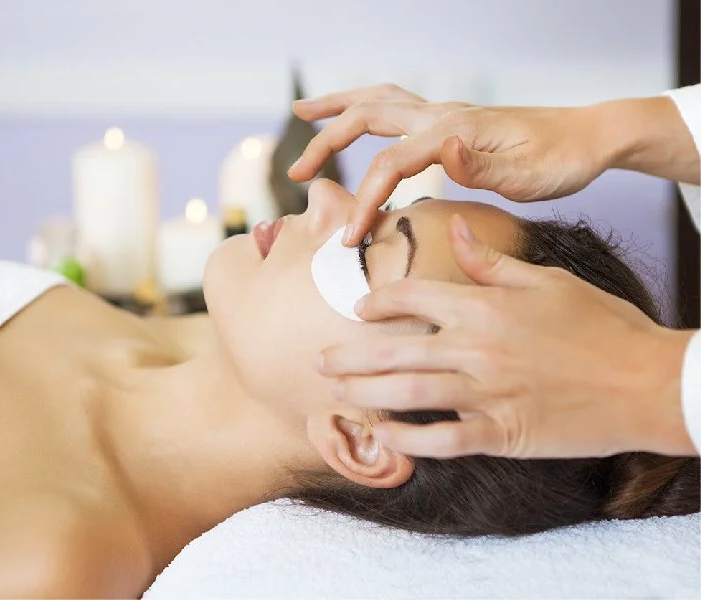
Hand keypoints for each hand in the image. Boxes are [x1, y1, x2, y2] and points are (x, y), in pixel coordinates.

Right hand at [289, 84, 684, 246]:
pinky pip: (395, 107)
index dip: (364, 201)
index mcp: (452, 130)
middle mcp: (440, 115)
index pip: (390, 165)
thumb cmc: (558, 162)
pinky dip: (364, 108)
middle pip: (367, 119)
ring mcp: (442, 114)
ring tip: (303, 116)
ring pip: (377, 101)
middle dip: (326, 145)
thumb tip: (441, 149)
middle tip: (295, 174)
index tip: (348, 239)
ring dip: (336, 109)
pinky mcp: (447, 121)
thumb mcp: (527, 175)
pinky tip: (355, 116)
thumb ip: (478, 163)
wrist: (585, 138)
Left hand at [317, 214, 695, 458]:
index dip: (376, 301)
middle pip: (393, 349)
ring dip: (363, 393)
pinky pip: (441, 439)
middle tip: (318, 359)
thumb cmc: (602, 325)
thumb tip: (454, 228)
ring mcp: (486, 392)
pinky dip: (407, 439)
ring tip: (335, 391)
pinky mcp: (501, 432)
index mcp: (484, 305)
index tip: (360, 309)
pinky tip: (381, 435)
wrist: (649, 382)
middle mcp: (476, 347)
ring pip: (406, 393)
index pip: (410, 296)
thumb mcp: (547, 280)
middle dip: (349, 354)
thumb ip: (491, 260)